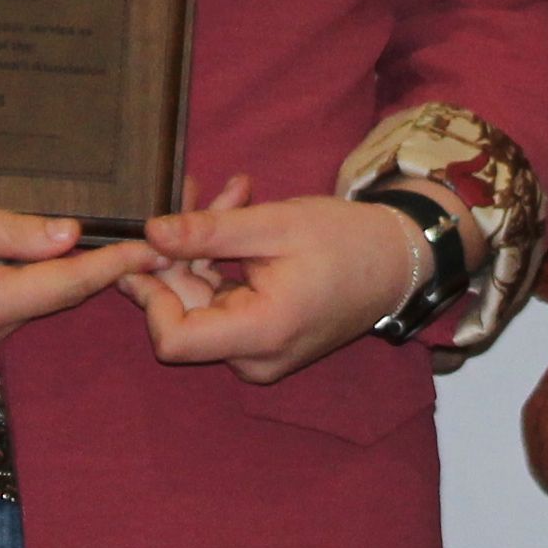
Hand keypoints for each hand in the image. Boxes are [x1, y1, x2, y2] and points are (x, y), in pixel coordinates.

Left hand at [122, 180, 427, 383]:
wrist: (397, 262)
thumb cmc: (347, 241)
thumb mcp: (274, 225)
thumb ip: (208, 232)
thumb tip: (149, 233)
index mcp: (261, 333)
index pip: (172, 340)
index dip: (150, 294)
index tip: (150, 246)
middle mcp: (255, 357)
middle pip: (183, 313)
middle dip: (178, 252)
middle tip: (191, 190)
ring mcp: (259, 353)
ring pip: (201, 302)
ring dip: (202, 248)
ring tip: (231, 192)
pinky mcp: (262, 341)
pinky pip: (223, 303)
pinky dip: (221, 263)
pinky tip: (237, 214)